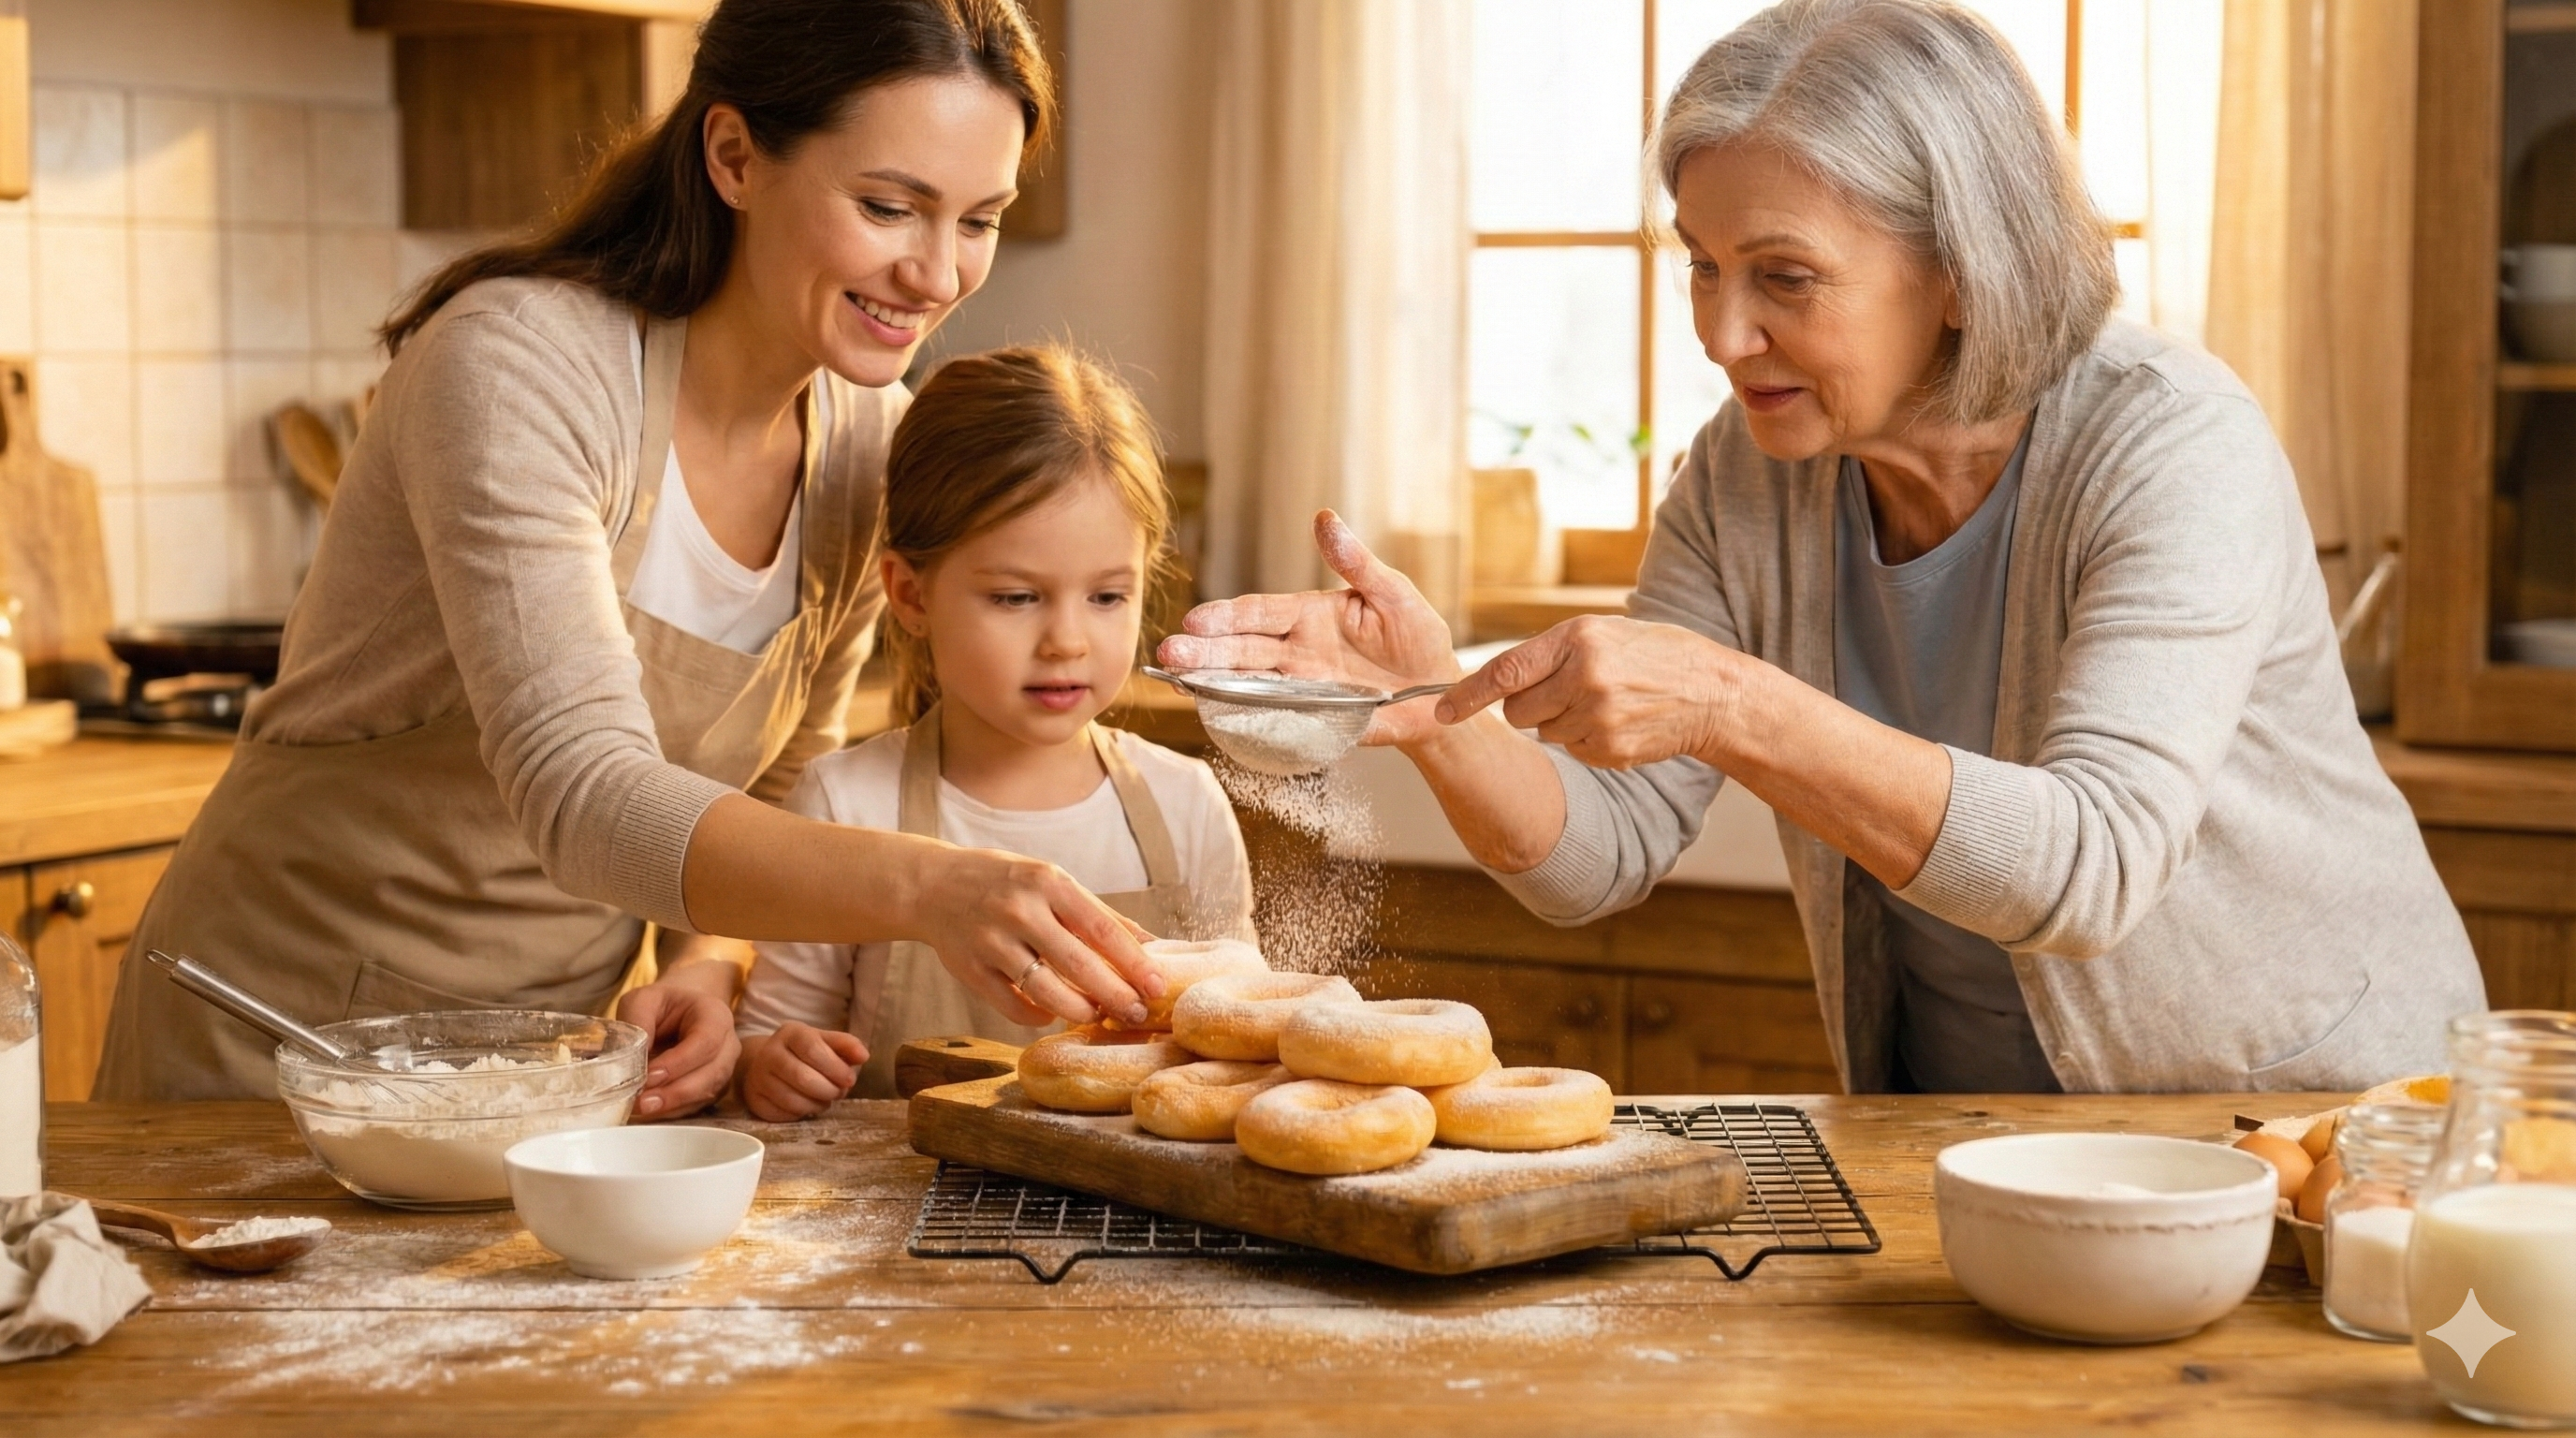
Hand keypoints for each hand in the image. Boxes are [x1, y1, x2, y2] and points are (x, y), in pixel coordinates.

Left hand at [615, 979, 742, 1117]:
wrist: (677, 1014)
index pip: (706, 1041)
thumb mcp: (642, 1001)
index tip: (649, 1075)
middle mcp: (728, 1044)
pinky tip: (650, 1111)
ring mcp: (724, 1068)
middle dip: (676, 1091)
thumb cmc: (660, 1006)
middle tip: (642, 1101)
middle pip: (712, 1072)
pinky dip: (674, 1111)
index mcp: (715, 1015)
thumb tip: (633, 1058)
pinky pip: (698, 1105)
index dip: (679, 1062)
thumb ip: (637, 1021)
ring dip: (674, 1104)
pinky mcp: (713, 1088)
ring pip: (707, 1093)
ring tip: (642, 1108)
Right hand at [738, 1024, 869, 1121]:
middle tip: (839, 1092)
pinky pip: (783, 1114)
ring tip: (826, 1099)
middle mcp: (769, 1053)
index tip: (850, 1079)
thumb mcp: (825, 1042)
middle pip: (803, 1078)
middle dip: (829, 1090)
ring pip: (792, 1100)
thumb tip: (863, 1056)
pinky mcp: (754, 1100)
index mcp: (790, 1033)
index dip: (835, 1067)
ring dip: (818, 1105)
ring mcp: (758, 1078)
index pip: (813, 1049)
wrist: (767, 1062)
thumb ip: (846, 1045)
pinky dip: (802, 1114)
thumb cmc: (804, 1053)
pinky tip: (808, 1105)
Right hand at [909, 846, 1161, 1026]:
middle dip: (1115, 995)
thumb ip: (1098, 914)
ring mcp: (992, 941)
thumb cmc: (1007, 883)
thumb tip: (1152, 945)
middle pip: (1078, 964)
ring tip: (1097, 1014)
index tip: (1158, 986)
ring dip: (1079, 1010)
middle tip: (1138, 1014)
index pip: (1102, 929)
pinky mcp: (970, 969)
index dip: (1134, 962)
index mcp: (1048, 882)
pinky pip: (1012, 1006)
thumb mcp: (1052, 882)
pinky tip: (1053, 1014)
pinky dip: (1038, 1016)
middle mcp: (1020, 910)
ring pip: (1045, 991)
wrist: (934, 885)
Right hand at [1156, 510, 1460, 747]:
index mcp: (1311, 614)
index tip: (1196, 621)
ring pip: (1247, 681)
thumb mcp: (1394, 594)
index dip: (1228, 616)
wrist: (1442, 697)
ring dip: (1211, 681)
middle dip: (1204, 651)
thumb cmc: (1419, 637)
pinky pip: (1273, 717)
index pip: (1260, 612)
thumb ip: (1357, 563)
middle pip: (1242, 648)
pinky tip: (1214, 712)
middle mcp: (1297, 649)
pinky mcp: (1312, 718)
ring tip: (1176, 679)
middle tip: (1169, 653)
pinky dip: (1244, 716)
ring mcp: (1301, 686)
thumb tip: (1325, 518)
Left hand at [1435, 616, 1734, 769]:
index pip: (1506, 671)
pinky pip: (1572, 750)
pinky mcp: (1609, 748)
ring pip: (1544, 733)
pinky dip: (1587, 740)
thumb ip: (1549, 654)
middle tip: (1565, 692)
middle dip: (1528, 707)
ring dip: (1562, 722)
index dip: (1467, 695)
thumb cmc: (1651, 655)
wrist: (1710, 692)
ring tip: (1604, 702)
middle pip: (1517, 711)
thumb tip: (1496, 682)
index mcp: (1577, 639)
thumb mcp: (1602, 634)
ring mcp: (1598, 716)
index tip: (1438, 710)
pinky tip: (1617, 722)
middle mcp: (1584, 677)